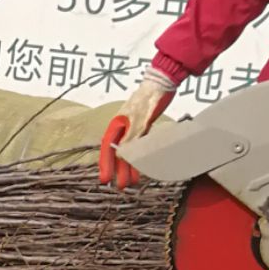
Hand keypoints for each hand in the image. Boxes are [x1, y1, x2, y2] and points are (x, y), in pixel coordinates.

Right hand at [101, 65, 175, 187]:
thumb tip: (120, 156)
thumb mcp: (140, 120)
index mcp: (117, 124)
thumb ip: (131, 138)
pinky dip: (140, 156)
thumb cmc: (149, 98)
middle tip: (120, 187)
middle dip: (118, 170)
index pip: (108, 148)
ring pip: (129, 151)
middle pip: (118, 152)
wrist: (163, 82)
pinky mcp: (144, 126)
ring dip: (130, 166)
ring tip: (133, 182)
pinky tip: (143, 166)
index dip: (106, 165)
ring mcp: (133, 127)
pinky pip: (139, 146)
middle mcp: (123, 127)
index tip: (105, 180)